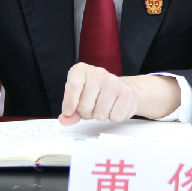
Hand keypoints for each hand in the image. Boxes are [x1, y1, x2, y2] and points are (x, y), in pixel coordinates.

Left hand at [59, 63, 179, 124]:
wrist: (121, 90)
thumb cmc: (96, 94)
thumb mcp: (78, 99)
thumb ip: (70, 111)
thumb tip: (64, 120)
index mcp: (81, 70)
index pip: (74, 84)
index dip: (70, 102)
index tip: (68, 112)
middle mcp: (98, 72)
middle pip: (84, 106)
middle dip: (86, 114)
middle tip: (91, 108)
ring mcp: (113, 81)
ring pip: (99, 114)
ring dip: (100, 116)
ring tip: (103, 107)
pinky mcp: (126, 92)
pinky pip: (114, 117)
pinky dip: (113, 117)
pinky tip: (114, 107)